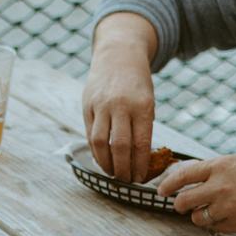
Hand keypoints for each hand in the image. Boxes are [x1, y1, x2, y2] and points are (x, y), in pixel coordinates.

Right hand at [83, 22, 155, 181]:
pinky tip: (101, 158)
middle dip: (123, 169)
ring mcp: (101, 105)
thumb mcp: (148, 101)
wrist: (118, 55)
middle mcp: (121, 106)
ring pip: (100, 142)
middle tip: (126, 180)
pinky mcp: (87, 105)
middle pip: (120, 146)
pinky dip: (95, 150)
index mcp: (142, 106)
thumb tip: (139, 159)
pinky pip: (90, 133)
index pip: (140, 144)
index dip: (139, 165)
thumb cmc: (137, 84)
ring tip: (112, 173)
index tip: (140, 178)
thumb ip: (142, 126)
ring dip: (106, 163)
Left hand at [157, 154, 235, 233]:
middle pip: (184, 200)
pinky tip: (225, 219)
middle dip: (179, 205)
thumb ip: (220, 170)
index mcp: (220, 166)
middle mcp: (219, 186)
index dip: (168, 184)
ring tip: (206, 212)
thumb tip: (201, 177)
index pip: (183, 175)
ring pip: (198, 217)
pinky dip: (216, 225)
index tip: (162, 190)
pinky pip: (216, 227)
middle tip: (180, 206)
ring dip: (198, 216)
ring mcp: (228, 207)